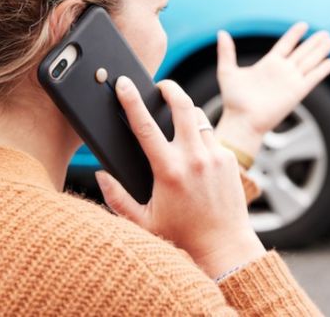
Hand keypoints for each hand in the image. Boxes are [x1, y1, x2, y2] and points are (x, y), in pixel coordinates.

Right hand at [95, 76, 265, 278]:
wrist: (224, 246)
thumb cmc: (181, 236)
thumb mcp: (142, 221)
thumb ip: (117, 197)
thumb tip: (100, 174)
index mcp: (168, 170)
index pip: (145, 125)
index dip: (131, 100)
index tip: (124, 83)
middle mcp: (194, 158)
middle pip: (181, 105)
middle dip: (169, 87)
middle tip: (160, 85)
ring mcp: (215, 156)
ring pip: (198, 117)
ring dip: (186, 111)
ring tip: (175, 117)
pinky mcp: (229, 159)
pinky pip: (211, 136)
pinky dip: (200, 136)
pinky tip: (193, 150)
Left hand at [215, 23, 329, 154]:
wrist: (242, 121)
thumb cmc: (233, 101)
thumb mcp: (227, 71)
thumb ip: (226, 52)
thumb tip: (222, 32)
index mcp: (268, 64)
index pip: (285, 45)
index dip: (294, 35)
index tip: (303, 25)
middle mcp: (282, 71)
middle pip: (302, 52)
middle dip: (313, 42)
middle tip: (325, 33)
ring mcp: (290, 81)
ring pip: (309, 62)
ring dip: (320, 51)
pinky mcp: (297, 92)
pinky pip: (312, 78)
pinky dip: (322, 70)